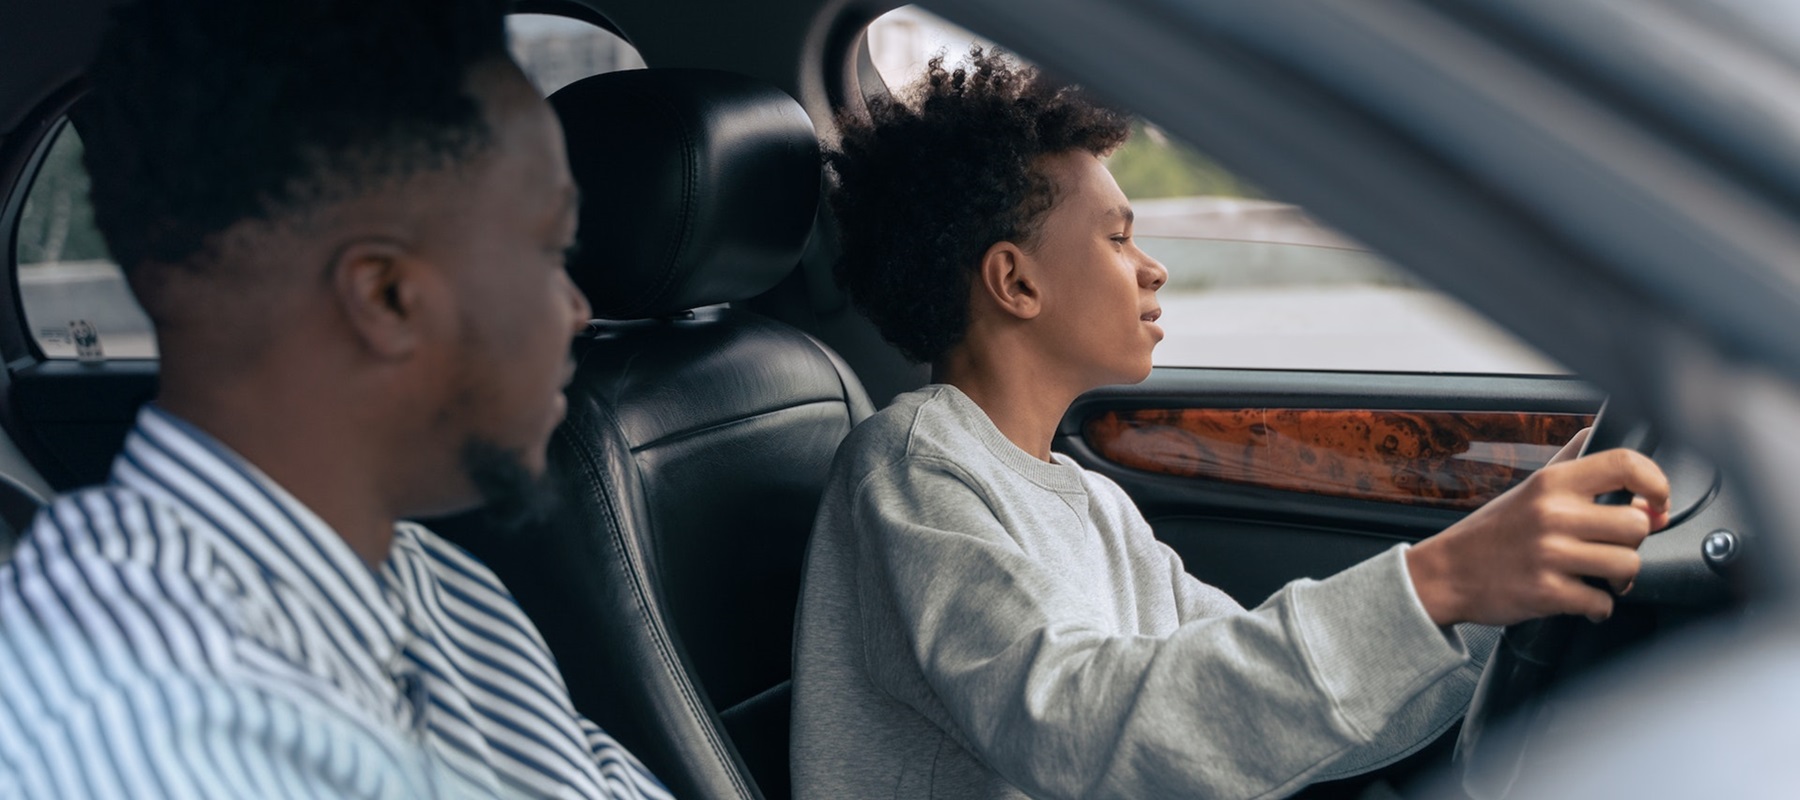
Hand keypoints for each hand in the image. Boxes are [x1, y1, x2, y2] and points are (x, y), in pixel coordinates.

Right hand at [1405, 443, 1670, 626]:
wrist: (1447, 572)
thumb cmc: (1492, 531)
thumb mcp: (1527, 487)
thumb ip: (1567, 460)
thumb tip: (1594, 432)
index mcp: (1552, 483)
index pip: (1625, 465)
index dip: (1657, 483)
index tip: (1657, 502)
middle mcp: (1552, 514)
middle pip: (1637, 524)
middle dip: (1633, 542)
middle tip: (1614, 548)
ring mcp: (1549, 554)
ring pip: (1628, 565)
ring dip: (1620, 578)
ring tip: (1600, 576)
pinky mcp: (1547, 593)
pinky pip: (1601, 603)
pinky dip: (1597, 607)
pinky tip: (1581, 598)